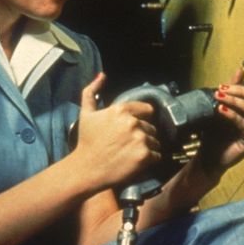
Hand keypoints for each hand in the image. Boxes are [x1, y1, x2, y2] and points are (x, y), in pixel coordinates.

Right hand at [72, 73, 161, 189]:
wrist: (86, 169)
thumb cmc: (86, 141)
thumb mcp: (86, 113)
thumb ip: (92, 91)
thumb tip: (102, 75)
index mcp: (121, 110)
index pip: (147, 110)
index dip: (141, 120)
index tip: (132, 130)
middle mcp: (133, 122)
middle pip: (151, 128)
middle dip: (143, 135)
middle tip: (128, 145)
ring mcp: (140, 139)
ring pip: (155, 142)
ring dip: (147, 148)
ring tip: (131, 154)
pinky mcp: (145, 156)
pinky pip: (157, 156)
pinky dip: (149, 160)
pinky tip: (135, 162)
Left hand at [195, 68, 243, 180]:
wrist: (209, 156)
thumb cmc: (217, 132)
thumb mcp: (223, 105)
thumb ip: (233, 89)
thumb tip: (241, 70)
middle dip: (242, 90)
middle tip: (223, 88)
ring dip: (234, 100)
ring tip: (219, 96)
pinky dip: (232, 114)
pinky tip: (221, 110)